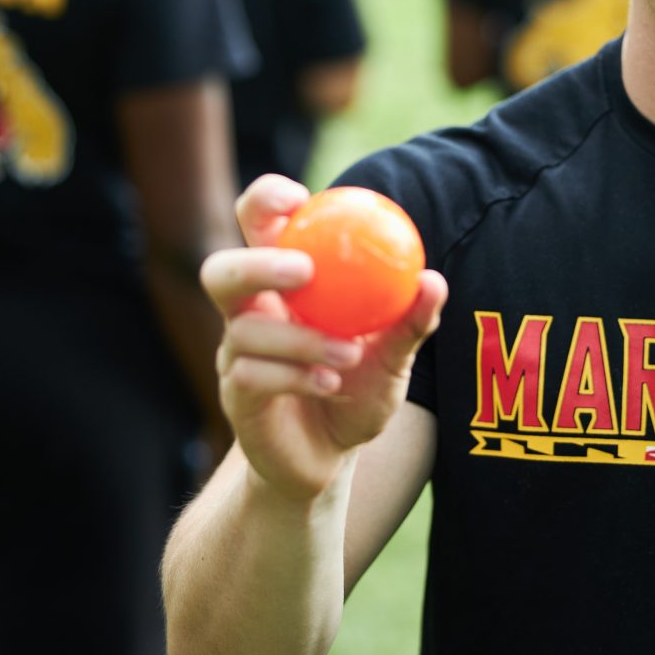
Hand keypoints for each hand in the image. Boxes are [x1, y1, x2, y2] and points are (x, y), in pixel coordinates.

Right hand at [202, 175, 446, 504]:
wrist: (331, 456)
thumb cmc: (359, 389)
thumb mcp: (394, 355)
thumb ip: (411, 320)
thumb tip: (433, 280)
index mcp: (282, 283)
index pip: (257, 225)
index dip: (265, 200)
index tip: (298, 198)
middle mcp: (248, 312)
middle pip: (221, 271)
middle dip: (256, 264)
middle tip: (305, 271)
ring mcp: (234, 354)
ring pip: (244, 330)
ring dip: (300, 339)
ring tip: (348, 354)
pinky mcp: (234, 396)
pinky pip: (250, 376)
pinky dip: (294, 376)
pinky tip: (329, 383)